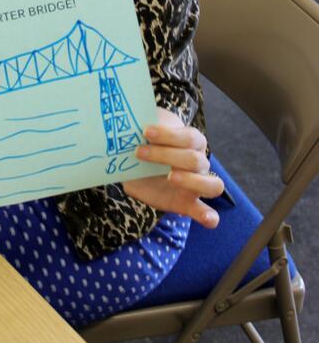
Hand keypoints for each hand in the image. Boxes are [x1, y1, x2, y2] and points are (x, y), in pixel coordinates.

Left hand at [123, 107, 223, 228]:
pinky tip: (209, 220)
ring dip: (191, 180)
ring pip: (211, 184)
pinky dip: (209, 216)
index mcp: (193, 141)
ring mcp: (197, 185)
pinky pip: (205, 212)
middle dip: (165, 155)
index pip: (189, 137)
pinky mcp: (188, 204)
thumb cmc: (146, 144)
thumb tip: (131, 122)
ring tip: (170, 177)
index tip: (146, 131)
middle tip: (139, 152)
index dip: (168, 135)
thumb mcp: (144, 134)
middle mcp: (200, 162)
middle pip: (194, 159)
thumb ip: (144, 128)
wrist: (137, 166)